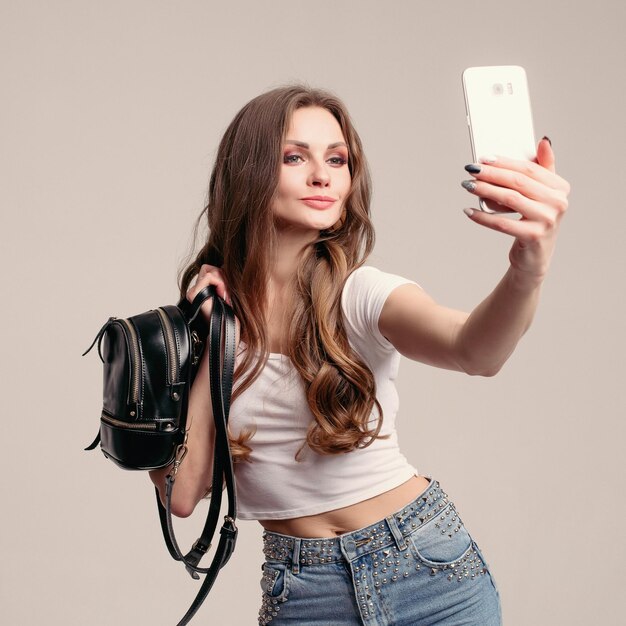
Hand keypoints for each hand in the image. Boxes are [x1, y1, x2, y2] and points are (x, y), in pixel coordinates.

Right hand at [186, 264, 231, 322]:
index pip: (210, 270)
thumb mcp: (228, 294)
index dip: (222, 278)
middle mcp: (196, 290)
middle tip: (227, 295)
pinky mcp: (194, 293)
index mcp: (203, 290)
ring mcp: (194, 292)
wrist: (227, 330)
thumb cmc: (230, 315)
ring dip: (222, 281)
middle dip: (222, 277)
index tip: (228, 295)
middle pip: (209, 267)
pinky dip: (220, 283)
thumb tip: (225, 265)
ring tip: (225, 297)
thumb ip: (223, 281)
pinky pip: (209, 276)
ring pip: (209, 269)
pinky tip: (222, 296)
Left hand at [461, 137, 570, 280]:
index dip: (505, 162)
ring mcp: (547, 220)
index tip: (484, 158)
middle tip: (471, 169)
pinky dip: (483, 217)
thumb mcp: (542, 194)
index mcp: (560, 187)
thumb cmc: (534, 220)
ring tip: (468, 185)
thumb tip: (543, 141)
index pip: (529, 169)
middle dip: (491, 174)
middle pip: (518, 182)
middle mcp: (558, 202)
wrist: (535, 257)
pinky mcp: (533, 236)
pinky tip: (469, 210)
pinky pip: (502, 223)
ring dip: (485, 191)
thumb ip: (544, 168)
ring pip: (509, 199)